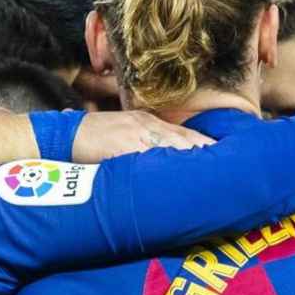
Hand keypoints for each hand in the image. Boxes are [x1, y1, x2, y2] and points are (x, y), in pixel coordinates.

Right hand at [71, 111, 213, 162]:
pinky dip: (168, 162)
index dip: (204, 145)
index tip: (224, 155)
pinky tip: (182, 172)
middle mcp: (146, 124)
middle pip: (184, 138)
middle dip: (207, 150)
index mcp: (147, 122)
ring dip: (194, 156)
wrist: (63, 134)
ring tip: (215, 170)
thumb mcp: (121, 136)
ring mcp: (136, 133)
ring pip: (173, 145)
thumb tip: (162, 161)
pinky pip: (151, 153)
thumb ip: (142, 144)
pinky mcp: (124, 143)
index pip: (182, 135)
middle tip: (231, 164)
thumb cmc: (91, 139)